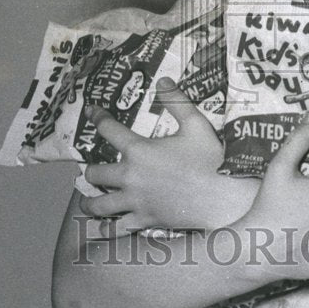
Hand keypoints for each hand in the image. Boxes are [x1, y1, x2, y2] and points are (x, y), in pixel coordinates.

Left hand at [78, 81, 253, 235]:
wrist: (222, 198)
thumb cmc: (210, 159)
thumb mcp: (196, 124)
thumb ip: (176, 101)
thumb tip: (163, 80)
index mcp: (139, 151)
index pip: (110, 130)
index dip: (98, 118)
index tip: (91, 112)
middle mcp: (130, 177)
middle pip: (96, 173)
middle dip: (90, 170)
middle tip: (91, 169)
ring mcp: (135, 202)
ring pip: (99, 205)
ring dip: (89, 202)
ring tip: (86, 201)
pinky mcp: (144, 221)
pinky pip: (118, 227)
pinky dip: (109, 228)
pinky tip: (105, 228)